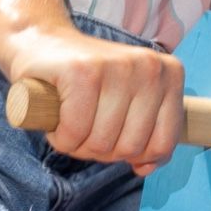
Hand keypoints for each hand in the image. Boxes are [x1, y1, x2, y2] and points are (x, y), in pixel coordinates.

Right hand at [7, 27, 185, 174]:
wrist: (40, 42)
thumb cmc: (87, 82)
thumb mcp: (129, 104)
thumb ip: (147, 137)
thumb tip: (145, 168)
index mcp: (169, 74)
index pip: (162, 144)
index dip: (133, 155)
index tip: (113, 135)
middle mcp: (149, 66)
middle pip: (130, 147)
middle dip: (101, 150)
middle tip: (85, 127)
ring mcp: (116, 66)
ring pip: (101, 143)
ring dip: (77, 145)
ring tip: (70, 120)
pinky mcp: (82, 71)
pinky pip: (75, 132)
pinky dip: (60, 137)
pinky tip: (57, 118)